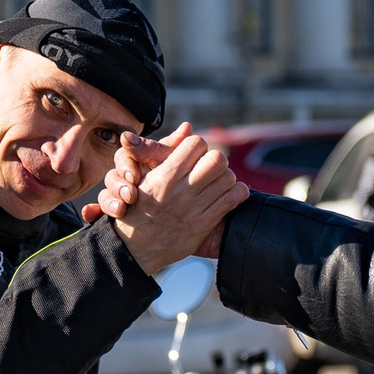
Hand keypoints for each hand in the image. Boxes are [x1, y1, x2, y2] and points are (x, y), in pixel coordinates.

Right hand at [98, 149, 227, 256]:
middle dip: (216, 161)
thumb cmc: (140, 206)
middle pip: (217, 159)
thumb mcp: (146, 175)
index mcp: (164, 175)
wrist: (136, 247)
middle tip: (210, 168)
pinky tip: (232, 194)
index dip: (198, 146)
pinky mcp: (204, 225)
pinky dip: (238, 193)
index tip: (195, 156)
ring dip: (227, 178)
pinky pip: (233, 200)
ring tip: (218, 182)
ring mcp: (194, 209)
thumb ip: (165, 150)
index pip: (196, 143)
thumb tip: (188, 126)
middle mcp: (180, 190)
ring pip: (228, 178)